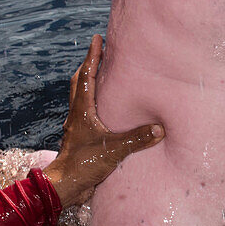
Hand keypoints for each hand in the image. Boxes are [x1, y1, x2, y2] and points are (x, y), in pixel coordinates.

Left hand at [44, 35, 163, 207]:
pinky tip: (105, 109)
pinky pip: (85, 113)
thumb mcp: (112, 150)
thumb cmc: (83, 165)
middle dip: (89, 66)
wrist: (65, 186)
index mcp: (82, 110)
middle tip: (100, 53)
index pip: (87, 76)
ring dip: (89, 83)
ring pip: (80, 97)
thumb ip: (136, 139)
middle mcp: (77, 114)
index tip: (97, 39)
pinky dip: (93, 102)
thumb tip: (159, 128)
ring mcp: (77, 126)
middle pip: (79, 82)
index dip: (93, 57)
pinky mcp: (80, 138)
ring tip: (103, 76)